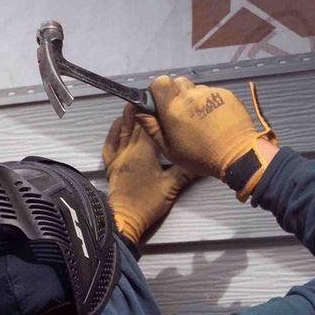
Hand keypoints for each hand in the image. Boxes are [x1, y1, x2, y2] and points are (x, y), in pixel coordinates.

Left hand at [104, 105, 198, 243]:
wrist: (124, 219)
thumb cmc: (147, 203)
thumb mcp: (171, 187)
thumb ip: (187, 171)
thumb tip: (204, 161)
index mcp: (145, 152)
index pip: (152, 124)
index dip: (157, 110)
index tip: (162, 98)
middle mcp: (129, 150)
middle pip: (137, 123)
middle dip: (144, 108)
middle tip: (151, 94)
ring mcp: (118, 156)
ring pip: (123, 129)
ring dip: (128, 114)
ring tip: (134, 100)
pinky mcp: (111, 165)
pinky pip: (109, 143)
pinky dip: (113, 130)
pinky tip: (116, 122)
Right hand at [147, 75, 277, 197]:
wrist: (238, 155)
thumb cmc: (202, 157)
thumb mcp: (170, 150)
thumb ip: (153, 128)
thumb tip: (140, 113)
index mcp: (174, 110)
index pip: (160, 82)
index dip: (158, 89)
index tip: (160, 101)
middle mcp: (190, 97)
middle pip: (177, 82)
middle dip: (175, 94)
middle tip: (180, 111)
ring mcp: (210, 94)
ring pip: (194, 88)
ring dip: (193, 98)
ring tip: (200, 118)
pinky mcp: (225, 94)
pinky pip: (211, 92)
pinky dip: (209, 101)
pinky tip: (214, 118)